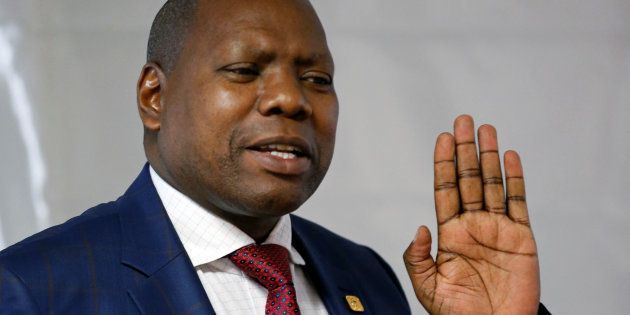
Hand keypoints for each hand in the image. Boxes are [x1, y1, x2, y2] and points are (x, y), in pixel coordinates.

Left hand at [403, 115, 539, 313]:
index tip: (443, 138)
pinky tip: (510, 157)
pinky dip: (515, 179)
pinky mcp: (521, 237)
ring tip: (485, 129)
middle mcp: (472, 224)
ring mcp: (497, 228)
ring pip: (492, 184)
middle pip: (468, 178)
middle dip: (465, 150)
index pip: (445, 189)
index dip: (443, 163)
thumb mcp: (428, 287)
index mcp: (449, 233)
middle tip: (463, 120)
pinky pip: (518, 202)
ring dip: (489, 156)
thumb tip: (419, 228)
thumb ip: (418, 258)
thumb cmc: (458, 312)